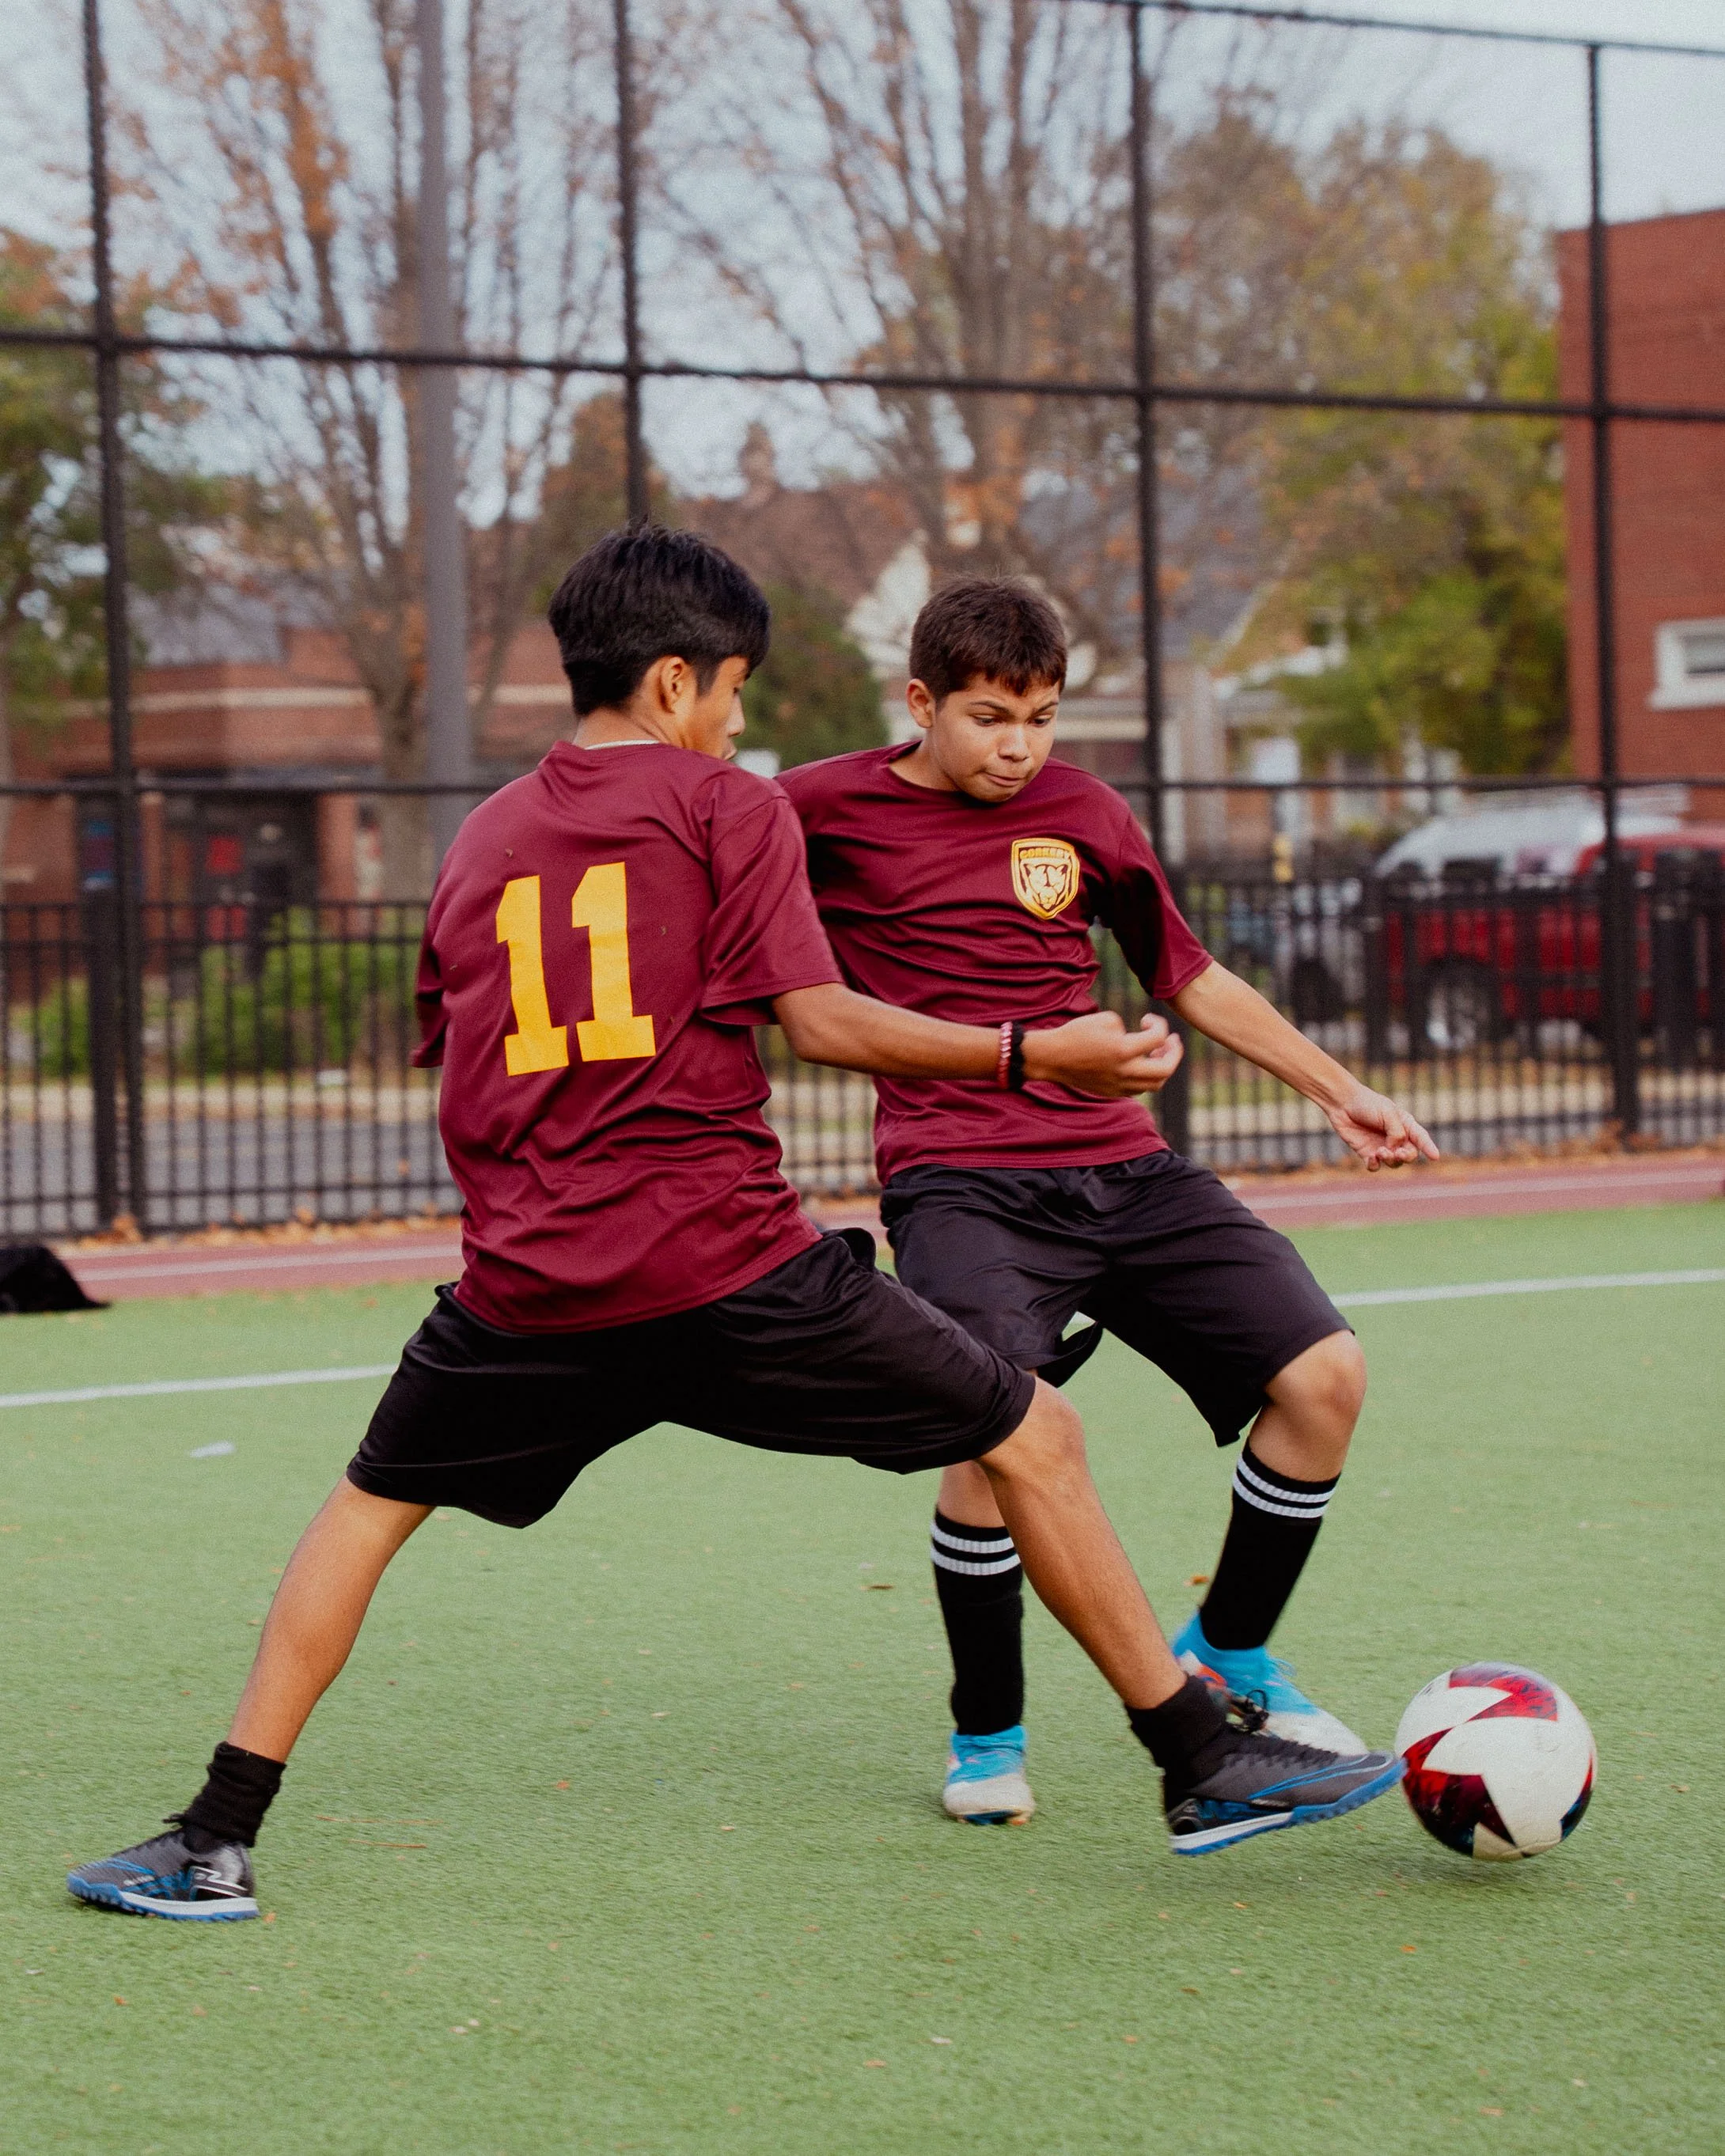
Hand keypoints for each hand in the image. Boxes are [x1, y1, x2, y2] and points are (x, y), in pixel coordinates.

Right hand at [1022, 1010, 1184, 1098]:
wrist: (1052, 1057)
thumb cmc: (1076, 1034)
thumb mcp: (1105, 1019)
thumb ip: (1129, 1029)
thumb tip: (1140, 1038)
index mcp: (1123, 1050)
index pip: (1158, 1038)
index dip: (1159, 1024)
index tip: (1147, 1019)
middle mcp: (1125, 1071)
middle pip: (1166, 1069)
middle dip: (1174, 1052)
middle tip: (1172, 1040)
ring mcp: (1119, 1085)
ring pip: (1155, 1084)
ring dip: (1162, 1067)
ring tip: (1158, 1054)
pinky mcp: (1112, 1092)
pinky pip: (1139, 1089)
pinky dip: (1146, 1077)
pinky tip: (1140, 1064)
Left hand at [1326, 1082, 1439, 1169]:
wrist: (1342, 1103)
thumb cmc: (1367, 1104)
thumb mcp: (1387, 1113)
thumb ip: (1396, 1132)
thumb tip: (1397, 1150)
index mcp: (1406, 1125)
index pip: (1421, 1139)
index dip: (1429, 1148)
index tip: (1435, 1157)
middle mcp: (1396, 1138)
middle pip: (1409, 1155)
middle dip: (1406, 1157)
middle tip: (1398, 1153)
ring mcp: (1382, 1147)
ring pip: (1394, 1163)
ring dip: (1390, 1160)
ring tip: (1381, 1151)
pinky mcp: (1367, 1153)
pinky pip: (1375, 1166)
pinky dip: (1375, 1165)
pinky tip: (1372, 1158)